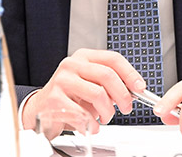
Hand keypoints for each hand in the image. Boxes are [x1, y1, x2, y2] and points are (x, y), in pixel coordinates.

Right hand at [22, 48, 145, 137]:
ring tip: (105, 118)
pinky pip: (83, 113)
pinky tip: (92, 126)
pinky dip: (93, 124)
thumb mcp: (90, 84)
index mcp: (83, 57)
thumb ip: (109, 83)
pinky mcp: (55, 99)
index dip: (130, 73)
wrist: (41, 108)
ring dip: (107, 112)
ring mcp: (62, 80)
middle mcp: (72, 65)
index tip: (140, 87)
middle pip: (107, 75)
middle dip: (122, 95)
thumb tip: (133, 89)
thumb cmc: (70, 96)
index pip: (113, 58)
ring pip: (98, 94)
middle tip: (126, 108)